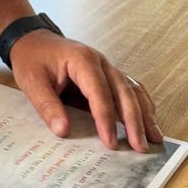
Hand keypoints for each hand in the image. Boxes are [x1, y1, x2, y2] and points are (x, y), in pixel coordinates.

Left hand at [8, 31, 161, 151]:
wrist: (33, 40)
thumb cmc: (33, 59)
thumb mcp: (32, 82)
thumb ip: (48, 106)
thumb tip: (63, 131)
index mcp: (82, 60)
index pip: (99, 92)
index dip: (106, 119)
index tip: (111, 143)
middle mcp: (101, 62)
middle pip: (124, 92)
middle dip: (134, 121)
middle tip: (140, 147)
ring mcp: (107, 67)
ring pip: (132, 90)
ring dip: (145, 114)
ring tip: (155, 137)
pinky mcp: (108, 74)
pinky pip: (131, 88)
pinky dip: (142, 104)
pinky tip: (150, 119)